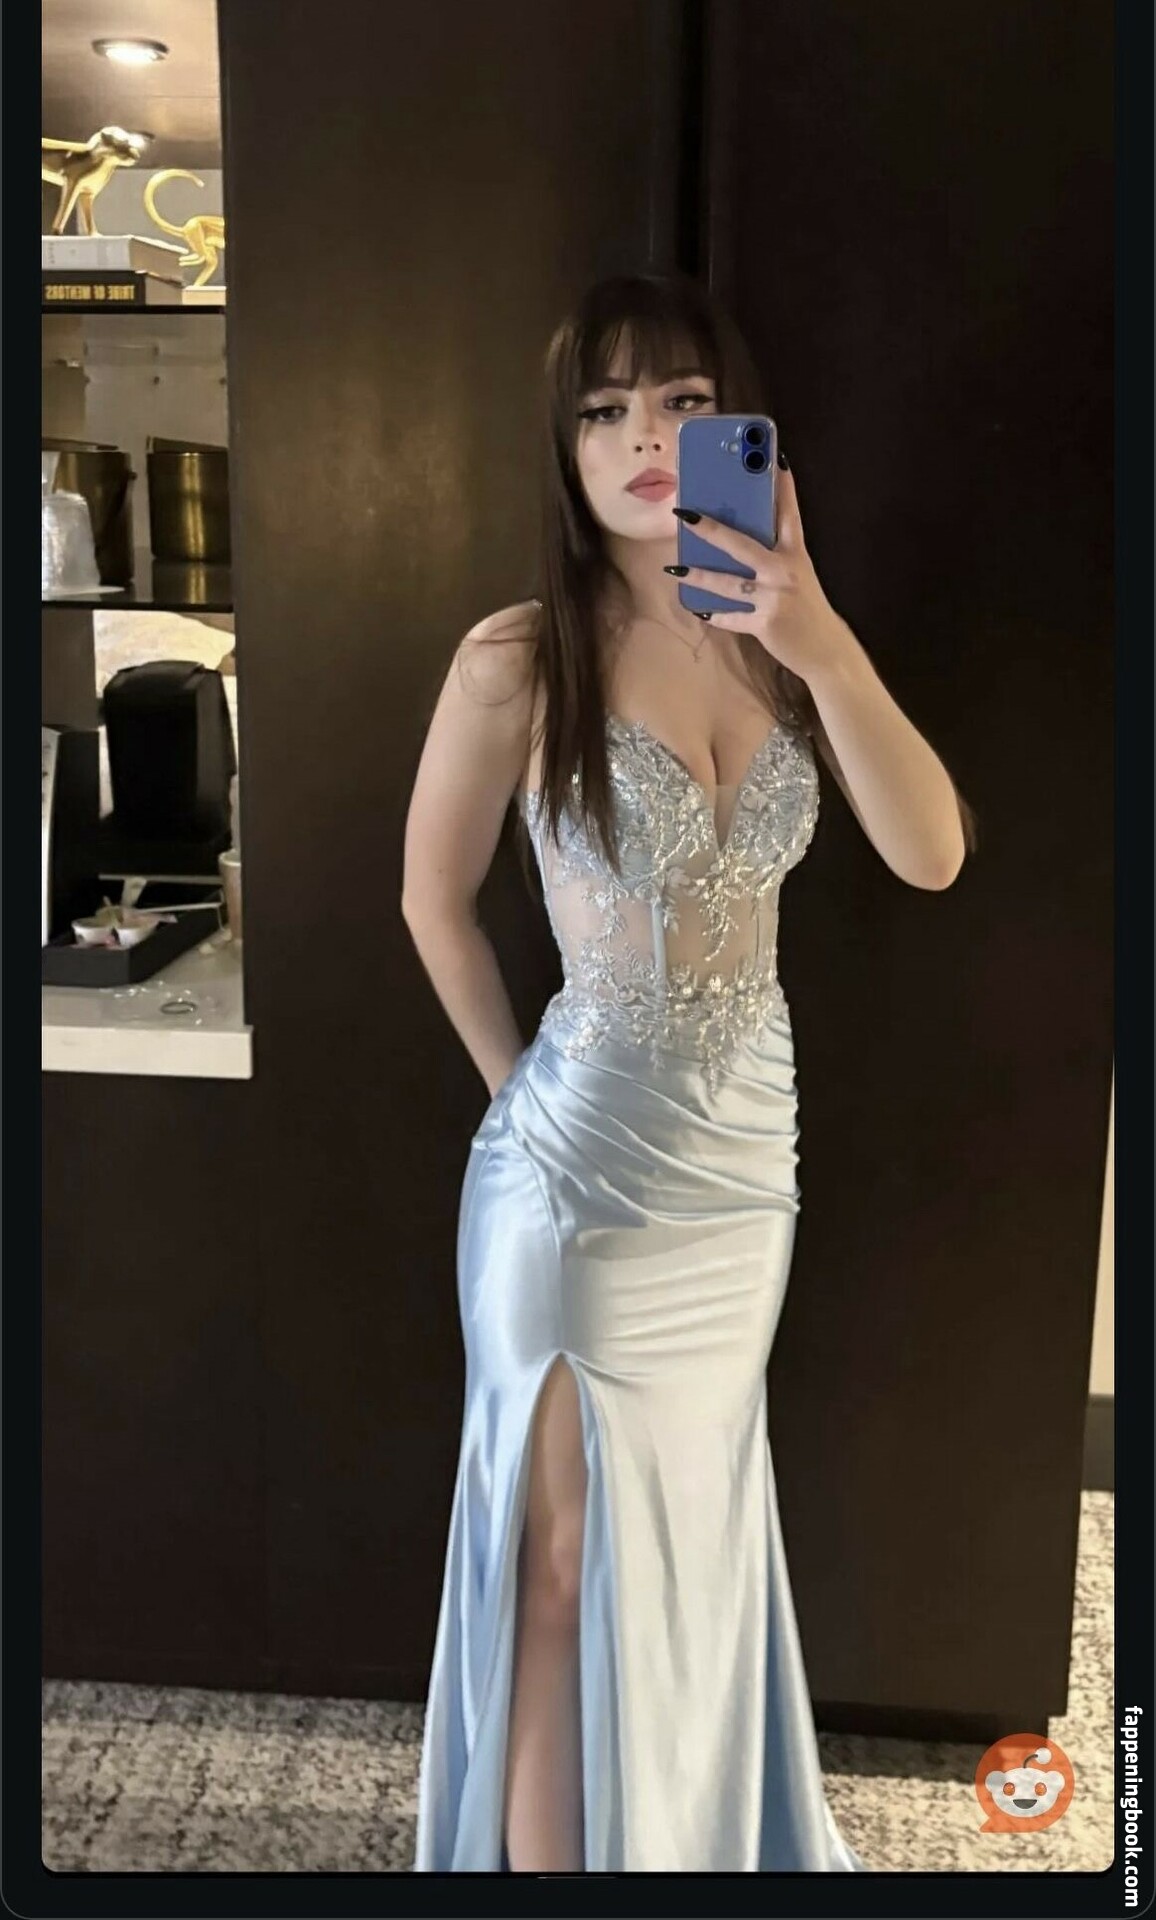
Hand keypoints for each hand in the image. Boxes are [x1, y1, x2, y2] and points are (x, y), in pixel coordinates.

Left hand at [669, 464, 849, 683]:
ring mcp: (774, 598)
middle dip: (712, 529)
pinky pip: (732, 618)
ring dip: (699, 576)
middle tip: (685, 514)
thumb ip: (775, 556)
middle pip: (743, 544)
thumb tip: (739, 539)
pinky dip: (716, 615)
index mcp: (796, 554)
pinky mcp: (765, 623)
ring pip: (728, 583)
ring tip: (674, 568)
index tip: (774, 457)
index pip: (788, 513)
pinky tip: (699, 610)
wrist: (825, 650)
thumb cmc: (807, 608)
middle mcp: (785, 571)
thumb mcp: (798, 575)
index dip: (782, 486)